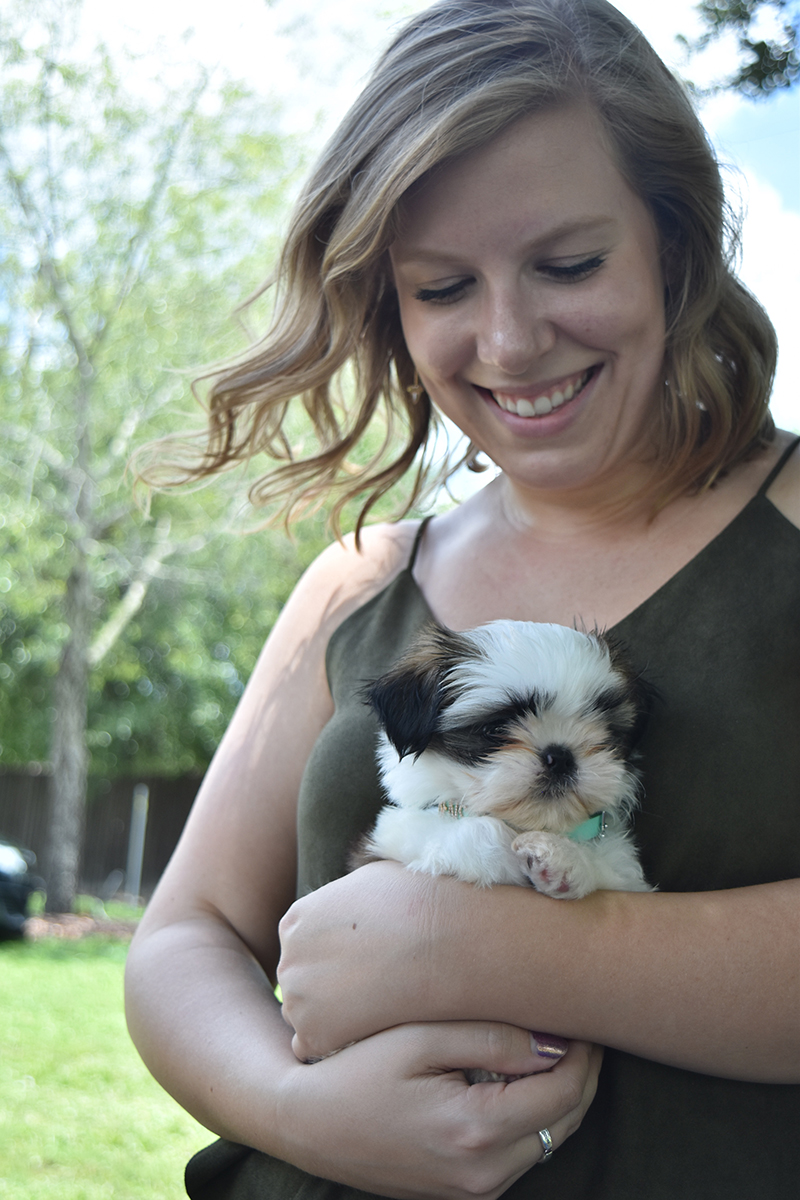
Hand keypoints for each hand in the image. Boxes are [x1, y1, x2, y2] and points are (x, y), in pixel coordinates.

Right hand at [275, 1022, 601, 1198]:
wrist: (309, 1125)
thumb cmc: (358, 1070)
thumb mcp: (419, 1038)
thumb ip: (490, 1039)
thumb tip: (555, 1043)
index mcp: (475, 1131)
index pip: (563, 1092)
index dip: (582, 1051)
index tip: (582, 1015)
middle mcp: (484, 1173)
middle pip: (565, 1120)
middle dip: (580, 1073)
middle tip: (576, 1026)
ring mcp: (475, 1191)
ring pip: (548, 1139)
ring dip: (559, 1096)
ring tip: (551, 1046)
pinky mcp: (465, 1193)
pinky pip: (521, 1153)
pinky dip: (533, 1117)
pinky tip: (519, 1079)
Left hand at [279, 861, 458, 1059]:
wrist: (445, 939)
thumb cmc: (418, 902)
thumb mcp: (370, 879)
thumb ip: (344, 898)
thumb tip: (351, 903)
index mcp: (297, 920)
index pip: (303, 948)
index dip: (335, 956)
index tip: (365, 960)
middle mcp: (289, 958)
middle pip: (301, 982)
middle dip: (330, 987)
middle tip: (374, 988)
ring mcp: (298, 999)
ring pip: (308, 1016)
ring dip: (335, 1017)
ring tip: (379, 1008)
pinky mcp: (316, 1034)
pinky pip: (317, 1049)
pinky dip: (341, 1044)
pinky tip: (373, 1029)